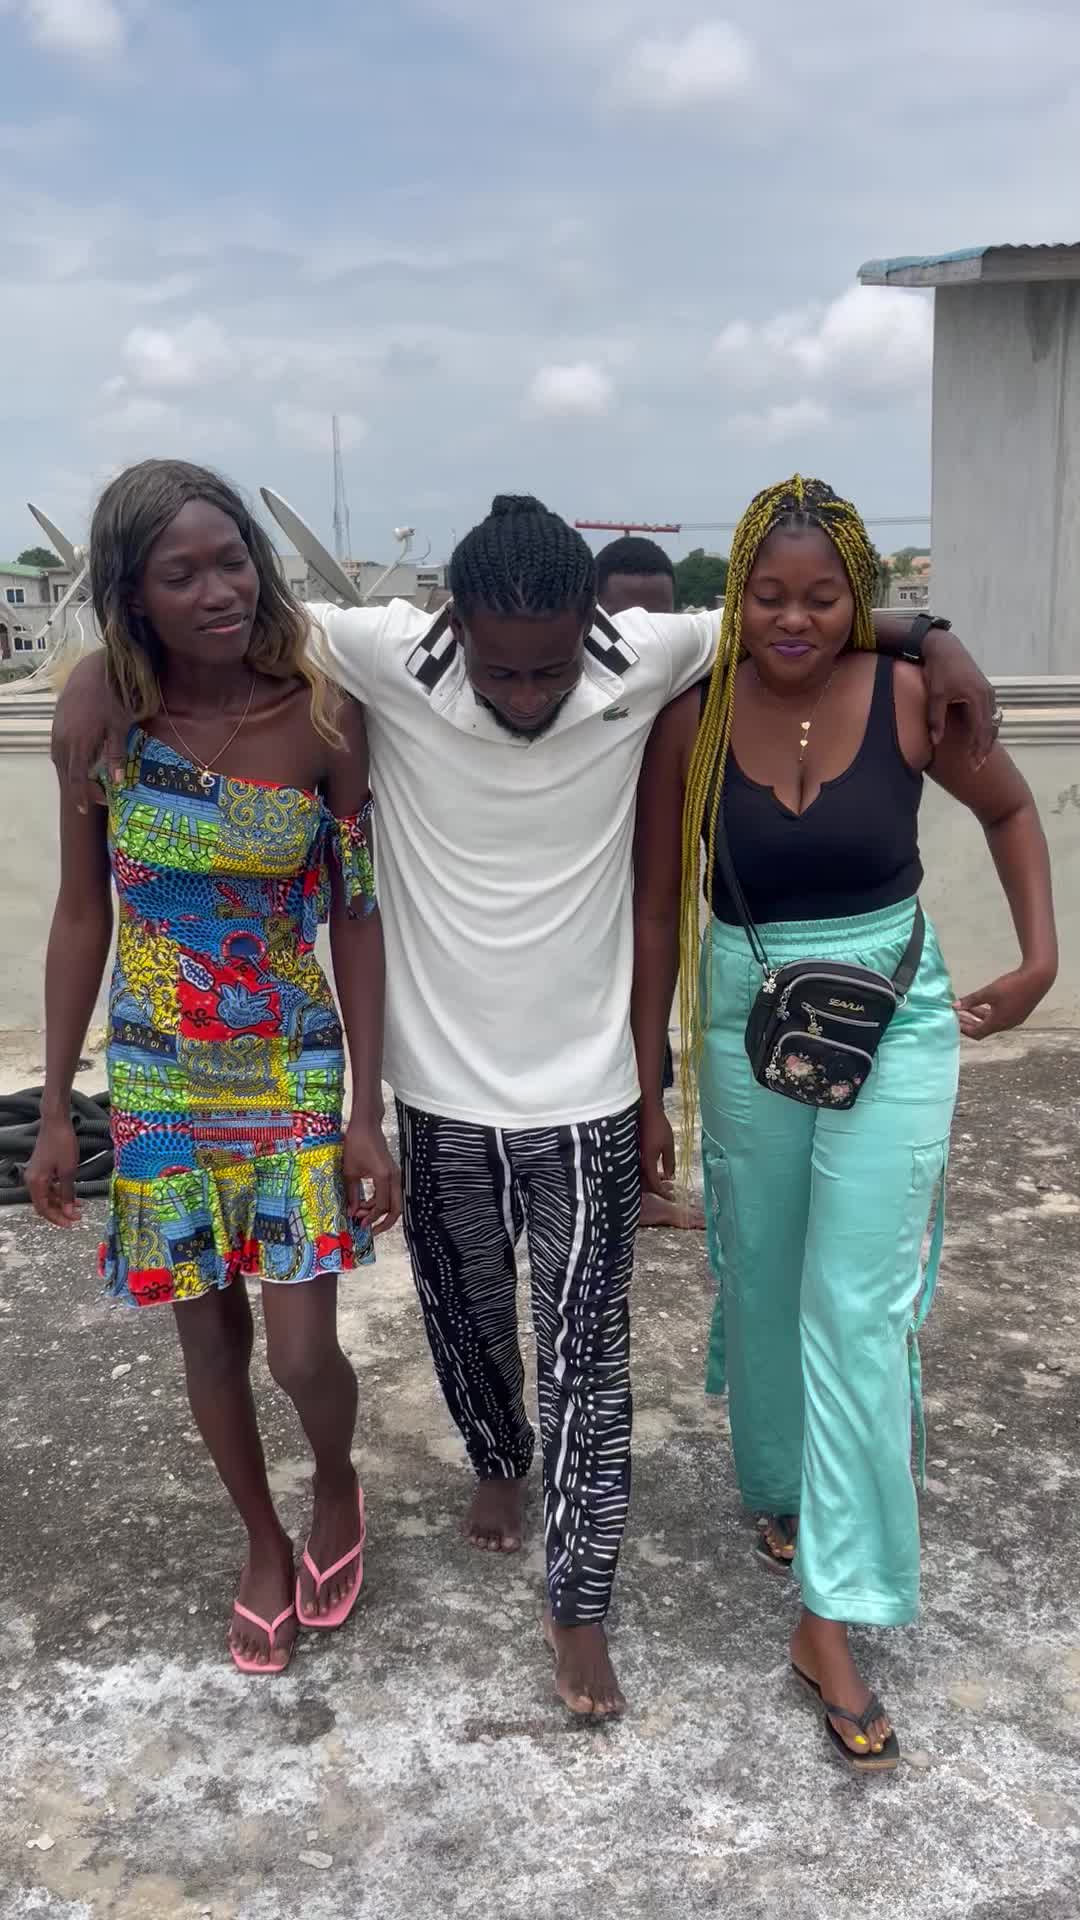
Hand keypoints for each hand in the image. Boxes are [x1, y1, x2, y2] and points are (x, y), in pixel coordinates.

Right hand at [25, 1118, 81, 1226]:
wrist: (56, 1123)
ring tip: (79, 1205)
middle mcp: (32, 1180)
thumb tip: (69, 1212)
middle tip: (77, 1217)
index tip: (71, 1224)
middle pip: (44, 1204)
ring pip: (48, 1195)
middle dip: (61, 1212)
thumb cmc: (62, 1144)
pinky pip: (49, 1186)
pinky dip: (60, 1191)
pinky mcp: (42, 1168)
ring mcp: (36, 1174)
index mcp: (36, 1182)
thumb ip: (68, 1194)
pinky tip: (73, 1193)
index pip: (43, 1209)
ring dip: (62, 1202)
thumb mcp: (68, 1171)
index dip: (57, 1218)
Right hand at [51, 653, 127, 814]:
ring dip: (71, 775)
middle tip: (96, 797)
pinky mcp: (57, 723)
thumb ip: (116, 754)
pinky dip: (67, 761)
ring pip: (60, 761)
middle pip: (66, 773)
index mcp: (78, 742)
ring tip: (88, 783)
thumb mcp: (119, 726)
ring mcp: (57, 730)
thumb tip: (118, 781)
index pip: (76, 778)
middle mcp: (63, 739)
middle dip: (79, 788)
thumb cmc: (111, 696)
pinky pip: (58, 749)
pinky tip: (78, 762)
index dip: (81, 795)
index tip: (85, 808)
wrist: (92, 669)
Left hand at [343, 1115, 401, 1235]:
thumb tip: (351, 1213)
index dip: (371, 1217)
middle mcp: (394, 1177)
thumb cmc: (356, 1144)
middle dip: (384, 1222)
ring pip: (393, 1201)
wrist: (365, 1125)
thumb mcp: (350, 1171)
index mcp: (384, 1177)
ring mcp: (395, 1175)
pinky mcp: (391, 1173)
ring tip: (362, 1215)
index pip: (382, 1205)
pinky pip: (390, 1193)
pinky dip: (379, 1201)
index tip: (359, 1224)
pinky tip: (365, 1204)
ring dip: (379, 1211)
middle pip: (397, 1208)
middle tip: (370, 1230)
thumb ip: (352, 1194)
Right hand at [639, 1100, 675, 1198]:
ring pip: (641, 1177)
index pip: (654, 1184)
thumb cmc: (658, 1126)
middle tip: (669, 1192)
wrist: (644, 1110)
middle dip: (657, 1190)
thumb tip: (670, 1177)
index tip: (672, 1198)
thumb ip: (669, 1162)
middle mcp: (637, 1163)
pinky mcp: (631, 1153)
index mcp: (646, 1163)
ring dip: (652, 1181)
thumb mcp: (668, 1145)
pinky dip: (648, 1172)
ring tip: (665, 1180)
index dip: (663, 1193)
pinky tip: (657, 1169)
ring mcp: (633, 1158)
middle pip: (644, 1184)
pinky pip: (638, 1168)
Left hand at [922, 630, 999, 769]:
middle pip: (990, 728)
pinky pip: (989, 713)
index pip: (981, 730)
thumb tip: (936, 741)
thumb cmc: (939, 669)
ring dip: (986, 738)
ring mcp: (989, 692)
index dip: (977, 749)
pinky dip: (986, 727)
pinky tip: (979, 737)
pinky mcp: (985, 690)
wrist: (945, 647)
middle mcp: (988, 695)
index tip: (973, 765)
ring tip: (979, 755)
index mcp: (978, 696)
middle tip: (977, 766)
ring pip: (992, 721)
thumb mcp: (936, 694)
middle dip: (984, 748)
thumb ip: (936, 719)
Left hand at [955, 965, 1054, 1039]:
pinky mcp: (1019, 1012)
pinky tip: (982, 1003)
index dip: (964, 1029)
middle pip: (983, 1029)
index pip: (976, 1033)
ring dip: (978, 1016)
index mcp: (998, 1023)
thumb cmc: (1012, 985)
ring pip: (991, 1022)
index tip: (953, 1021)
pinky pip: (999, 1017)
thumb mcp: (988, 992)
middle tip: (957, 1015)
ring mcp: (1014, 1019)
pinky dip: (988, 1012)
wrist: (1038, 977)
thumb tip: (954, 1006)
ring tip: (965, 1008)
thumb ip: (971, 1000)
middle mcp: (1006, 1025)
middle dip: (969, 1022)